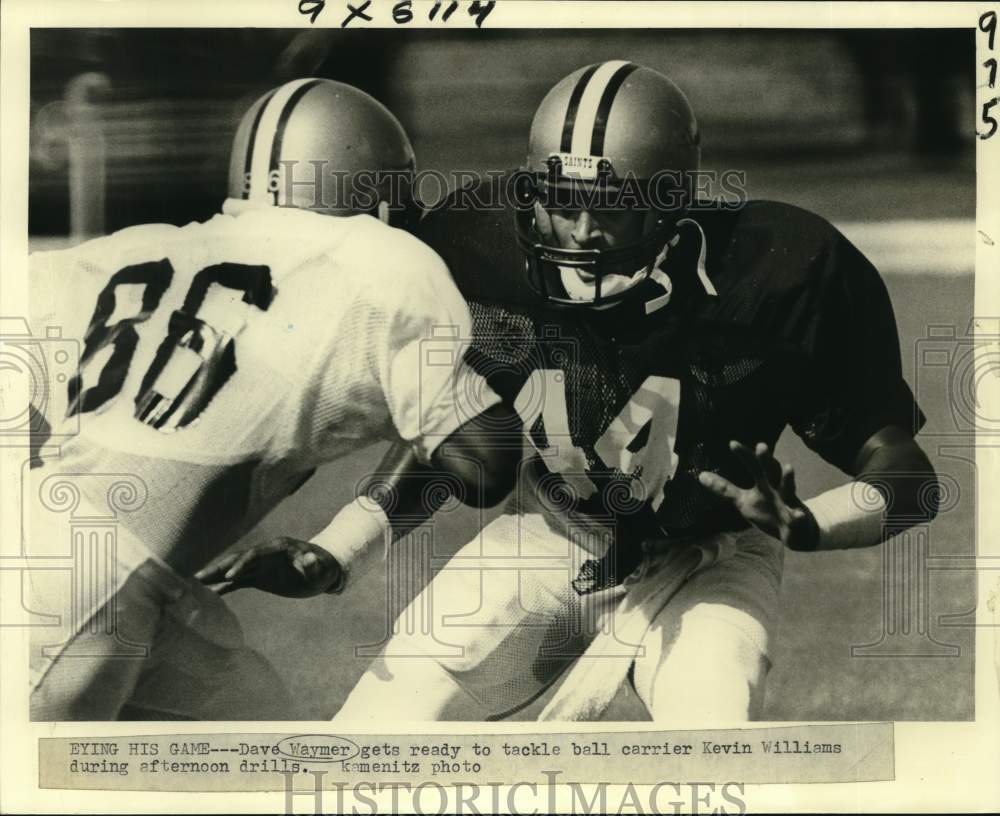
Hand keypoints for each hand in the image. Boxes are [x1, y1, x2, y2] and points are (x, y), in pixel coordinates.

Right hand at [195, 537, 342, 596]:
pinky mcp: (259, 577)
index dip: (242, 563)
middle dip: (219, 567)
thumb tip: (310, 558)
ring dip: (216, 576)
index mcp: (278, 548)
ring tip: (194, 583)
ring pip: (234, 569)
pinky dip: (225, 587)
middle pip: (238, 559)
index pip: (256, 554)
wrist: (323, 571)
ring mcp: (260, 566)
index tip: (230, 576)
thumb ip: (314, 564)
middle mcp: (265, 554)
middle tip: (198, 577)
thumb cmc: (324, 568)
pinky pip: (238, 582)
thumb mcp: (322, 569)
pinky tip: (209, 594)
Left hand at [698, 441, 819, 550]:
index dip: (744, 455)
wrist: (797, 532)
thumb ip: (725, 489)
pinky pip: (797, 518)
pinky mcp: (796, 520)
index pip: (753, 466)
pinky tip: (797, 515)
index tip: (732, 443)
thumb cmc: (768, 512)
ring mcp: (787, 503)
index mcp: (763, 483)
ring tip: (788, 467)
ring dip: (787, 479)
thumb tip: (701, 476)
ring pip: (788, 489)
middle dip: (766, 460)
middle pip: (771, 471)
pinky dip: (797, 517)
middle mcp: (776, 489)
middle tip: (761, 446)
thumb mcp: (743, 501)